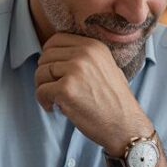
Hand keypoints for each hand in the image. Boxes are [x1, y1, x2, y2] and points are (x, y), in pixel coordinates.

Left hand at [34, 33, 153, 150]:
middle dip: (45, 74)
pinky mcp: (66, 89)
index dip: (49, 56)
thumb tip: (62, 57)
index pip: (56, 40)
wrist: (126, 126)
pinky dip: (43, 101)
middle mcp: (85, 54)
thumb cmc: (117, 103)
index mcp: (94, 46)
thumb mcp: (109, 68)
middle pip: (46, 56)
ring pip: (40, 73)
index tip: (53, 71)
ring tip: (55, 100)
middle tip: (53, 89)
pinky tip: (55, 108)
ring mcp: (75, 70)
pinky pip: (41, 91)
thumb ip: (87, 58)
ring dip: (43, 88)